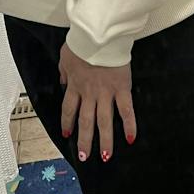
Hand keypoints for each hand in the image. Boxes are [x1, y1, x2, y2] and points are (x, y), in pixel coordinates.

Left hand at [59, 43, 136, 162]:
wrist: (98, 36)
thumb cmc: (82, 43)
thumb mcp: (64, 57)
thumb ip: (64, 71)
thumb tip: (63, 80)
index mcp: (74, 86)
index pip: (69, 110)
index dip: (67, 124)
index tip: (67, 135)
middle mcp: (89, 94)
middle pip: (85, 122)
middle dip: (84, 141)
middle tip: (84, 157)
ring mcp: (105, 93)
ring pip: (104, 122)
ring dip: (104, 141)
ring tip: (105, 156)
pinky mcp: (121, 89)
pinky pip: (126, 110)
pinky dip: (129, 125)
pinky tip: (130, 138)